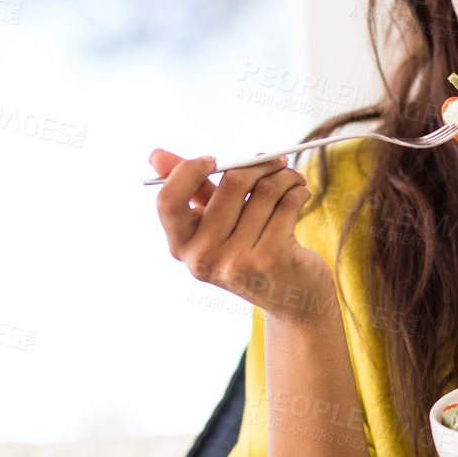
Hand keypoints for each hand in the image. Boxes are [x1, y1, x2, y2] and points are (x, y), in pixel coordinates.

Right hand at [149, 148, 336, 324]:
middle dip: (260, 164)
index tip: (214, 159)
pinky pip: (287, 204)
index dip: (189, 171)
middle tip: (276, 160)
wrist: (293, 301)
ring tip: (293, 180)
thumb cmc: (251, 253)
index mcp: (182, 246)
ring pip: (266, 190)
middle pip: (231, 183)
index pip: (168, 200)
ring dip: (286, 177)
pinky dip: (298, 191)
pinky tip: (301, 195)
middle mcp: (204, 257)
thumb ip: (192, 190)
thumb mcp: (217, 225)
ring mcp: (237, 261)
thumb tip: (156, 155)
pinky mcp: (272, 259)